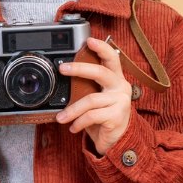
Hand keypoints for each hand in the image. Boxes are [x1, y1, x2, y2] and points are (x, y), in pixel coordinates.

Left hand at [55, 37, 132, 154]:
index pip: (112, 58)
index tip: (89, 40)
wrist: (116, 141)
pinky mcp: (117, 116)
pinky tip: (74, 127)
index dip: (101, 48)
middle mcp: (121, 87)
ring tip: (62, 117)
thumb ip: (88, 87)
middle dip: (80, 68)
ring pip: (90, 100)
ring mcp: (120, 102)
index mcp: (116, 79)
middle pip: (100, 72)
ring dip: (72, 109)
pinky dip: (79, 122)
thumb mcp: (96, 99)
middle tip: (63, 68)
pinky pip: (92, 116)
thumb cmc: (103, 117)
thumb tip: (67, 76)